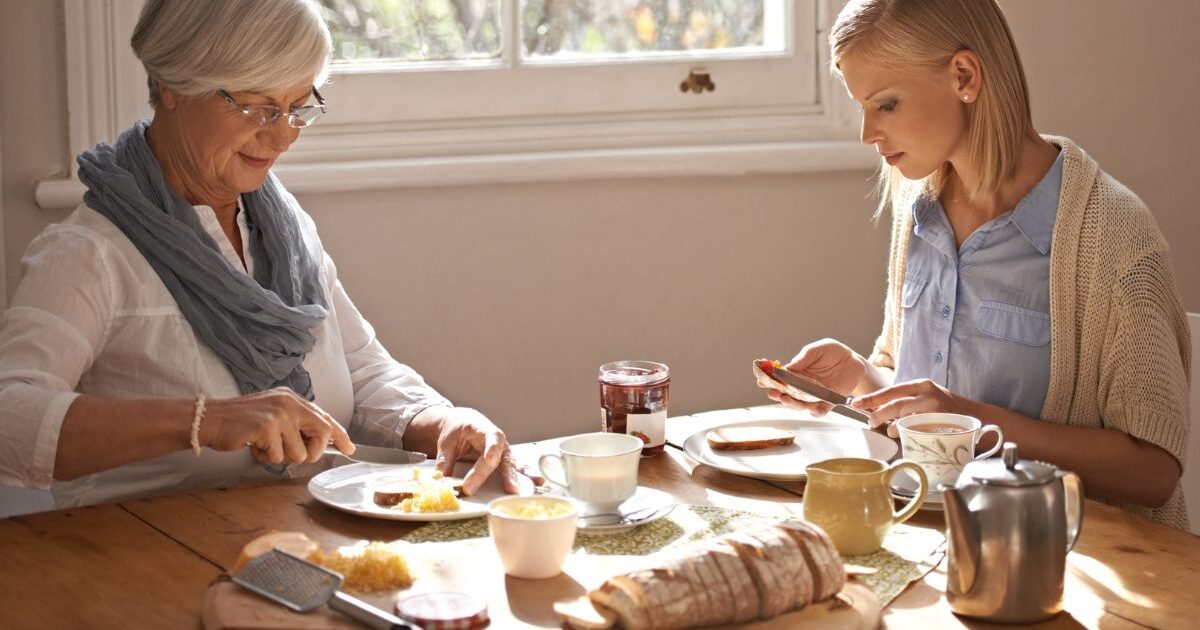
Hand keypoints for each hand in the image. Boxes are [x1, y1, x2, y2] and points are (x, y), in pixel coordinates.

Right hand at [201, 387, 352, 463]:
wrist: (209, 420)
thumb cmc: (240, 423)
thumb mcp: (273, 416)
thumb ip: (295, 425)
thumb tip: (319, 443)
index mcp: (293, 399)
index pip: (325, 418)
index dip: (339, 435)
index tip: (349, 448)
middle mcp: (290, 402)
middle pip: (321, 435)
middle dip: (310, 452)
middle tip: (287, 451)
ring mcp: (279, 414)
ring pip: (299, 453)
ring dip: (280, 456)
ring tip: (263, 444)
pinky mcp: (267, 427)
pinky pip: (278, 457)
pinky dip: (265, 457)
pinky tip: (253, 445)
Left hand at [419, 406, 525, 495]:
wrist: (464, 423)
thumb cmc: (457, 429)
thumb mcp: (447, 439)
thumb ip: (444, 458)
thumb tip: (440, 477)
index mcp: (485, 430)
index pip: (492, 439)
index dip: (492, 450)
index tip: (490, 461)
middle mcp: (498, 442)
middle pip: (502, 457)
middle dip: (502, 473)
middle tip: (504, 488)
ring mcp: (503, 452)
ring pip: (512, 464)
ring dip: (515, 477)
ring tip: (517, 489)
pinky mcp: (503, 462)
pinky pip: (515, 468)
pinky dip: (525, 476)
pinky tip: (537, 482)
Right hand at [760, 338, 867, 416]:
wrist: (854, 362)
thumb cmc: (834, 353)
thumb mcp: (819, 349)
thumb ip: (805, 356)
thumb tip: (789, 366)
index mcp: (797, 373)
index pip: (780, 379)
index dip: (769, 380)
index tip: (761, 380)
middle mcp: (803, 386)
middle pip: (787, 394)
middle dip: (778, 395)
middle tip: (773, 393)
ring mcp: (815, 395)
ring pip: (799, 404)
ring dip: (791, 404)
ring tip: (785, 399)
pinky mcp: (828, 401)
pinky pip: (820, 410)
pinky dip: (815, 411)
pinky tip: (811, 409)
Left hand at [850, 378, 967, 436]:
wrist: (977, 416)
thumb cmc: (946, 408)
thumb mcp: (927, 396)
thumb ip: (906, 400)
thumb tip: (878, 409)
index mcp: (921, 385)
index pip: (892, 390)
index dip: (872, 398)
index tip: (856, 403)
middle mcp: (928, 395)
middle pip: (896, 404)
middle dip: (879, 414)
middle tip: (870, 422)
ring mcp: (936, 410)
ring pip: (906, 418)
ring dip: (894, 426)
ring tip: (889, 430)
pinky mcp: (943, 424)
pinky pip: (920, 431)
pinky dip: (909, 434)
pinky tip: (906, 436)